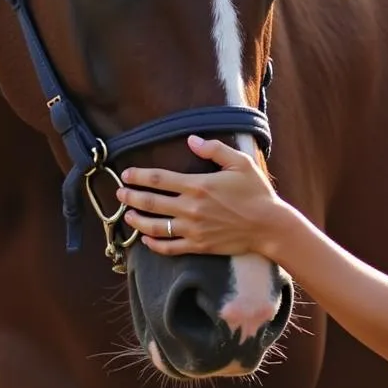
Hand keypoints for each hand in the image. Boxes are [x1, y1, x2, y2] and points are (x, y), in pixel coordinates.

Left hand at [118, 135, 292, 257]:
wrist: (269, 225)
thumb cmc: (256, 192)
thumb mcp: (240, 163)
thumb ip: (214, 150)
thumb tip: (191, 139)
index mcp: (198, 185)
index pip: (159, 179)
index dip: (139, 176)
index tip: (126, 174)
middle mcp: (191, 208)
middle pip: (150, 203)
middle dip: (130, 197)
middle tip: (119, 194)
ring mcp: (193, 229)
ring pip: (155, 227)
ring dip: (137, 221)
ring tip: (127, 215)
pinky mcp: (199, 246)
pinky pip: (169, 247)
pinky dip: (154, 245)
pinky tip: (145, 240)